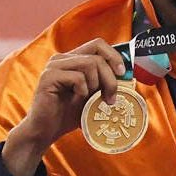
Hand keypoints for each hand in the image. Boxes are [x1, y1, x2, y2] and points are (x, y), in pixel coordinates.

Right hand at [2, 38, 123, 175]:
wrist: (46, 131)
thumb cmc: (69, 114)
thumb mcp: (93, 96)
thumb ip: (105, 84)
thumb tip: (130, 78)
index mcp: (73, 59)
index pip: (98, 44)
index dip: (114, 56)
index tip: (123, 73)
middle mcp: (62, 58)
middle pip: (97, 55)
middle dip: (110, 77)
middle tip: (111, 97)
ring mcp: (54, 66)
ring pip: (90, 64)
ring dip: (97, 85)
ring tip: (92, 101)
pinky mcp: (48, 77)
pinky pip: (78, 77)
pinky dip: (83, 91)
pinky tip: (76, 100)